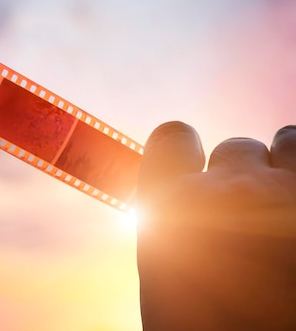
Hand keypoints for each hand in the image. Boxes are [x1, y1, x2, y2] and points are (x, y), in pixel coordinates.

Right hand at [136, 122, 295, 330]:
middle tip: (249, 213)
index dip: (183, 150)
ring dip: (285, 164)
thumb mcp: (166, 278)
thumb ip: (174, 223)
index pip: (172, 137)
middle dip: (241, 173)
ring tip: (286, 199)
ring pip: (288, 142)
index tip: (193, 164)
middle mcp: (230, 191)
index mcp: (172, 208)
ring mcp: (289, 196)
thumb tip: (189, 195)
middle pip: (235, 147)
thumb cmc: (207, 329)